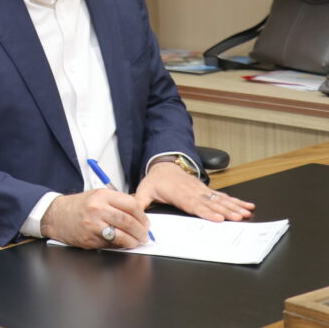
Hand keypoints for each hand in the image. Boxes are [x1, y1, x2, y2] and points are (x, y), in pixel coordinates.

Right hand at [40, 189, 151, 248]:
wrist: (55, 215)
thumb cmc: (77, 206)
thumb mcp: (95, 196)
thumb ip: (115, 202)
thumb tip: (137, 214)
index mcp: (101, 195)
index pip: (130, 204)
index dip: (142, 215)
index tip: (146, 222)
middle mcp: (97, 208)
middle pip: (128, 220)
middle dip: (141, 230)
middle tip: (145, 235)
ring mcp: (93, 224)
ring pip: (121, 234)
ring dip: (133, 240)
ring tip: (137, 241)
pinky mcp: (90, 238)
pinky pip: (110, 243)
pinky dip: (120, 245)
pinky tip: (123, 243)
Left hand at [134, 162, 254, 221]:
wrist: (164, 165)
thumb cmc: (156, 180)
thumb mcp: (144, 190)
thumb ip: (140, 202)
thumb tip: (135, 213)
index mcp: (179, 194)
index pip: (194, 204)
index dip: (206, 212)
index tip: (218, 218)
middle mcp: (193, 192)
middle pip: (211, 203)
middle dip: (225, 211)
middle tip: (238, 217)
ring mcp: (202, 190)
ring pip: (220, 199)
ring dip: (234, 206)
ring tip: (247, 212)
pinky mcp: (207, 190)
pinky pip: (223, 196)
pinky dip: (236, 201)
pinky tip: (247, 205)